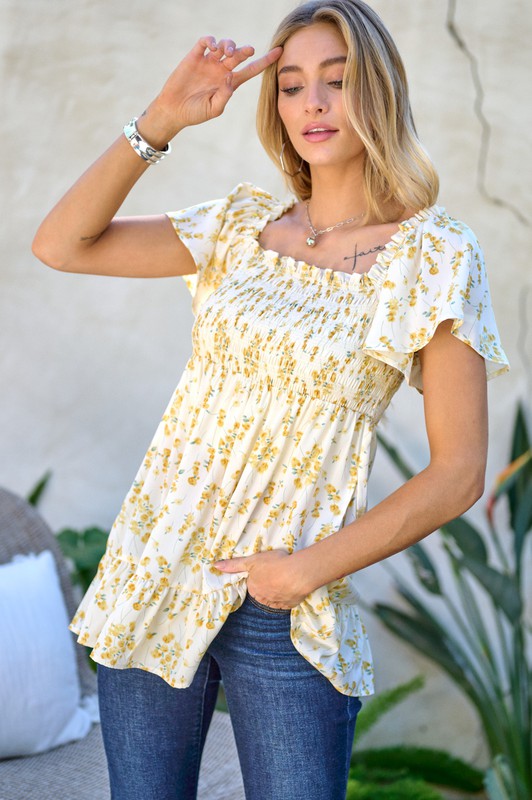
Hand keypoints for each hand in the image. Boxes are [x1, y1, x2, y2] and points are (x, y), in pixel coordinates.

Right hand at [142, 37, 282, 144]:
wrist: (174, 110)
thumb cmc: (195, 113)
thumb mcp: (214, 109)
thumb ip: (225, 95)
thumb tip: (230, 76)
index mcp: (230, 83)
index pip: (252, 70)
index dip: (266, 61)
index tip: (280, 52)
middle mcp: (221, 70)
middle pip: (239, 55)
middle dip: (244, 50)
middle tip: (247, 51)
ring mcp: (209, 62)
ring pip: (224, 46)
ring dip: (229, 44)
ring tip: (226, 51)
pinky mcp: (195, 57)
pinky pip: (205, 42)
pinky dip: (210, 41)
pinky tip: (212, 47)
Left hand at [212, 549, 308, 609]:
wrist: (296, 573)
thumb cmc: (274, 564)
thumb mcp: (251, 560)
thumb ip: (234, 565)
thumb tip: (215, 566)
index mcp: (253, 588)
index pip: (253, 584)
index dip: (259, 576)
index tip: (266, 570)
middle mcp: (263, 598)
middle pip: (263, 593)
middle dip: (268, 586)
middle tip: (277, 573)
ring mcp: (277, 603)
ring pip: (274, 598)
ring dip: (278, 592)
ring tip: (285, 579)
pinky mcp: (289, 605)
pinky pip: (286, 602)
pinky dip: (288, 596)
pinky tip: (291, 587)